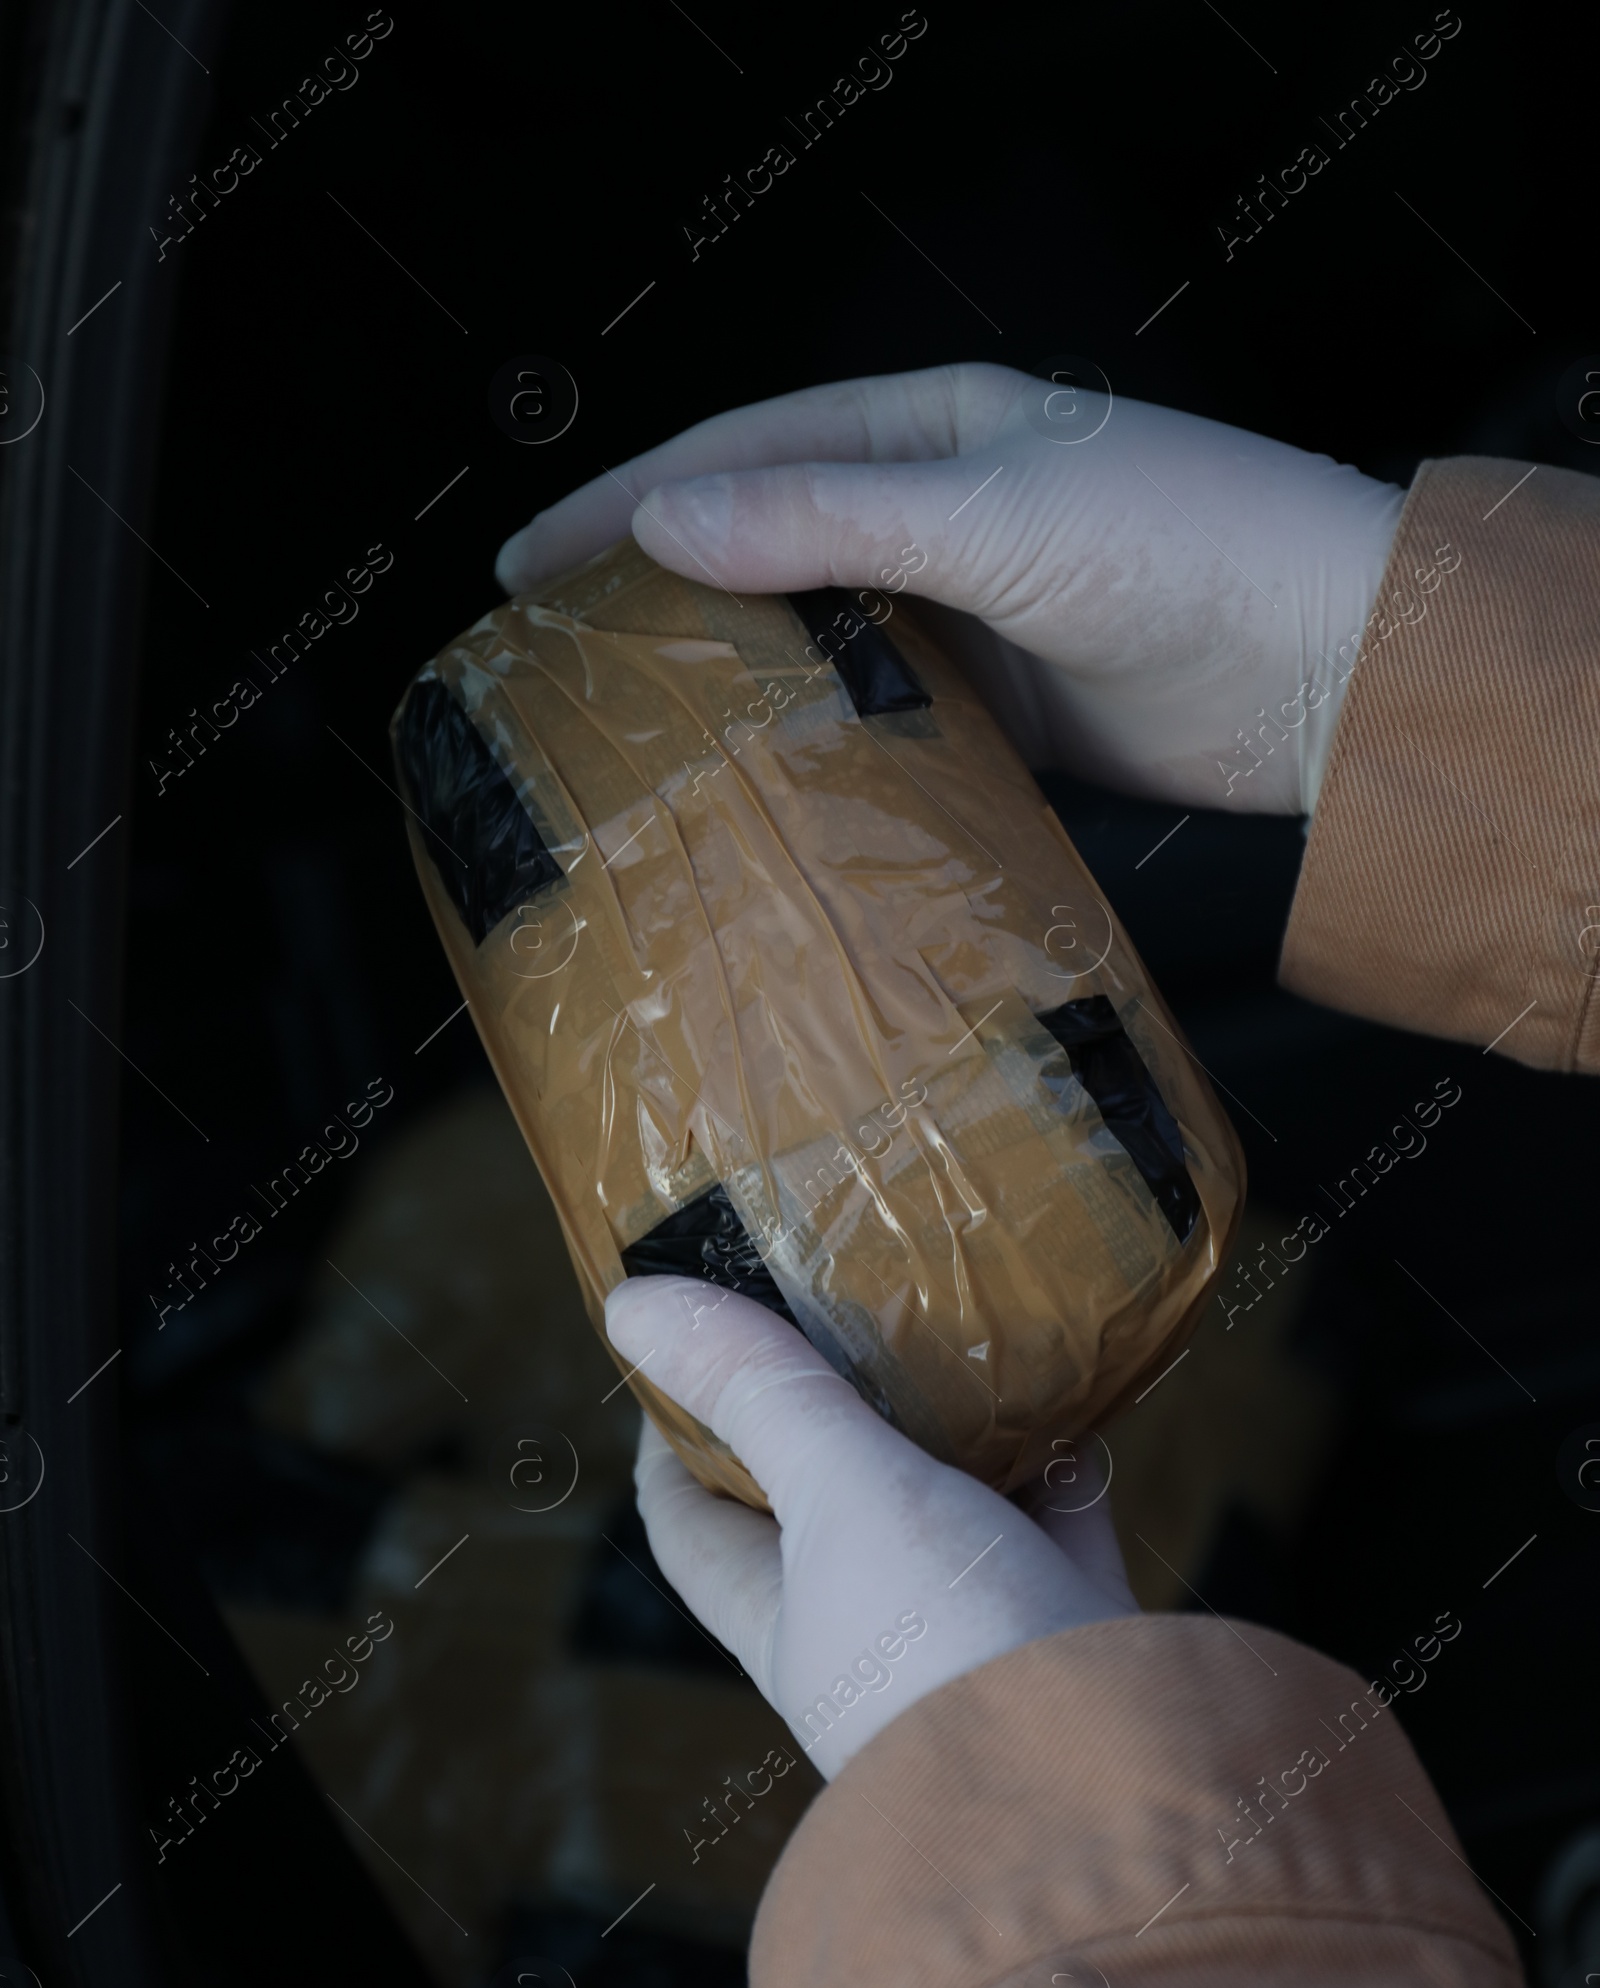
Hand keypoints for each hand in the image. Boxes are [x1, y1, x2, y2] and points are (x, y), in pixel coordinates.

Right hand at [495, 363, 1405, 815]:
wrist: (1328, 670)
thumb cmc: (1188, 545)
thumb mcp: (991, 513)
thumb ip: (827, 519)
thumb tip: (666, 522)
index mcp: (928, 432)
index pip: (740, 455)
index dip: (625, 503)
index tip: (526, 564)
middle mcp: (936, 521)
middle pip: (763, 553)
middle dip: (656, 600)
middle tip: (551, 664)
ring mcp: (965, 623)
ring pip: (813, 652)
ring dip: (729, 690)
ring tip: (626, 741)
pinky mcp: (999, 720)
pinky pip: (878, 731)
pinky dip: (815, 757)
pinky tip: (756, 795)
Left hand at [604, 1277, 1135, 1778]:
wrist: (1120, 1793)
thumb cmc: (949, 1649)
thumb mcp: (843, 1497)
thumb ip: (760, 1395)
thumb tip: (631, 1305)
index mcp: (783, 1620)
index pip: (692, 1523)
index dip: (674, 1433)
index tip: (687, 1340)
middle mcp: (871, 1637)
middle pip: (828, 1510)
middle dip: (828, 1414)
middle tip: (840, 1302)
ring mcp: (977, 1640)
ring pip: (951, 1514)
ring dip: (949, 1430)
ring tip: (952, 1325)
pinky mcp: (1079, 1639)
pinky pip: (1060, 1533)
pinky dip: (1061, 1467)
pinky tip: (1070, 1396)